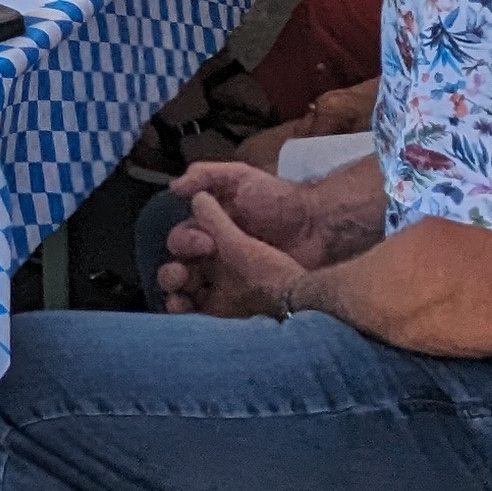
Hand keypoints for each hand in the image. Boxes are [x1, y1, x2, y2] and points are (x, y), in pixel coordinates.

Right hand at [159, 187, 316, 319]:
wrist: (319, 229)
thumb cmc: (280, 202)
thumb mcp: (241, 178)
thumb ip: (207, 176)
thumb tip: (175, 188)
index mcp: (209, 229)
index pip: (180, 240)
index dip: (185, 242)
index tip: (206, 242)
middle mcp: (212, 258)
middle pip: (177, 270)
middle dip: (171, 273)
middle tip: (184, 273)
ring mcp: (225, 284)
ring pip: (186, 294)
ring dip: (175, 295)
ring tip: (180, 296)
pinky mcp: (237, 306)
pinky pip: (207, 314)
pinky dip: (191, 314)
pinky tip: (189, 311)